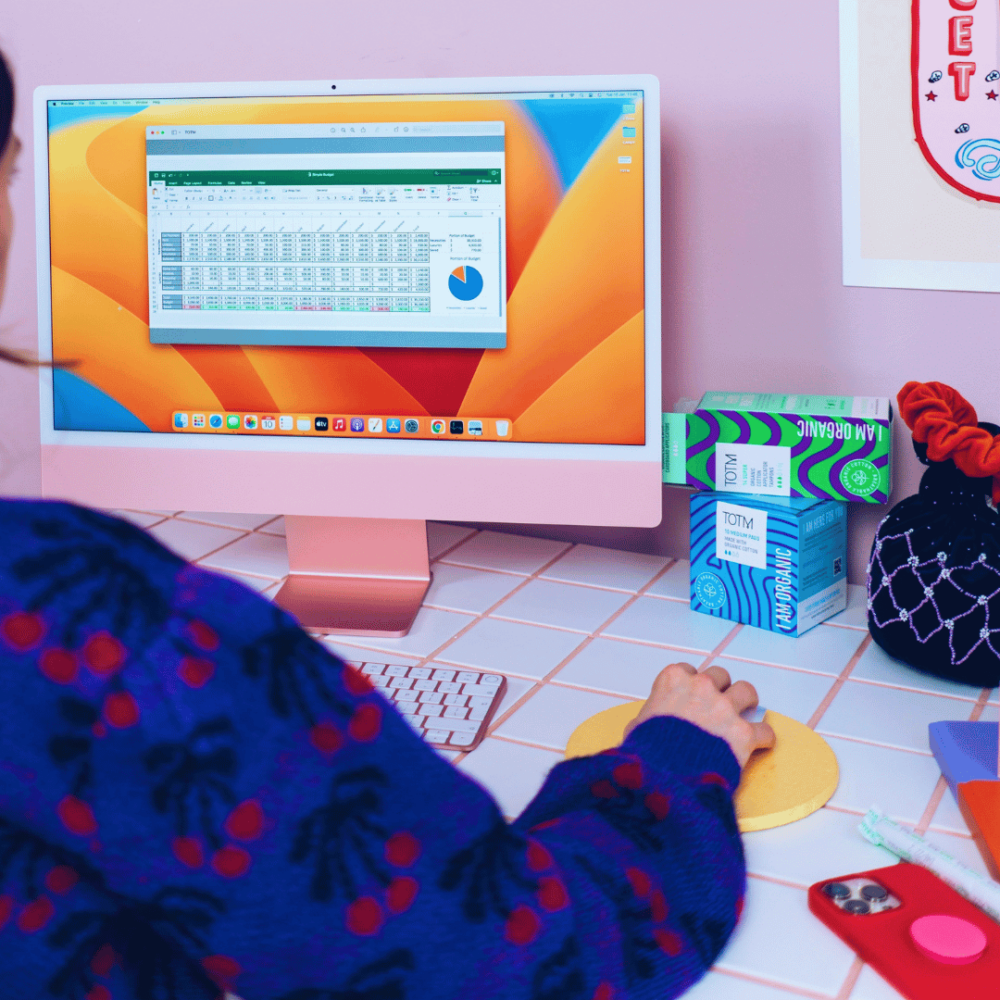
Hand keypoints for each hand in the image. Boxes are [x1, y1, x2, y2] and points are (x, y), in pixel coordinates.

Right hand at [622, 662, 775, 767]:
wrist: (664, 776)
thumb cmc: (646, 752)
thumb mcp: (635, 728)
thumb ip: (646, 719)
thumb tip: (645, 728)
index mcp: (673, 681)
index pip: (687, 670)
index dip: (689, 684)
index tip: (689, 695)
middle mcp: (702, 688)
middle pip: (720, 675)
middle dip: (719, 688)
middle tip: (716, 704)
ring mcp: (725, 709)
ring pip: (747, 691)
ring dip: (746, 701)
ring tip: (743, 713)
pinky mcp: (744, 734)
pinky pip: (764, 730)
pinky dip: (762, 738)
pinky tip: (758, 744)